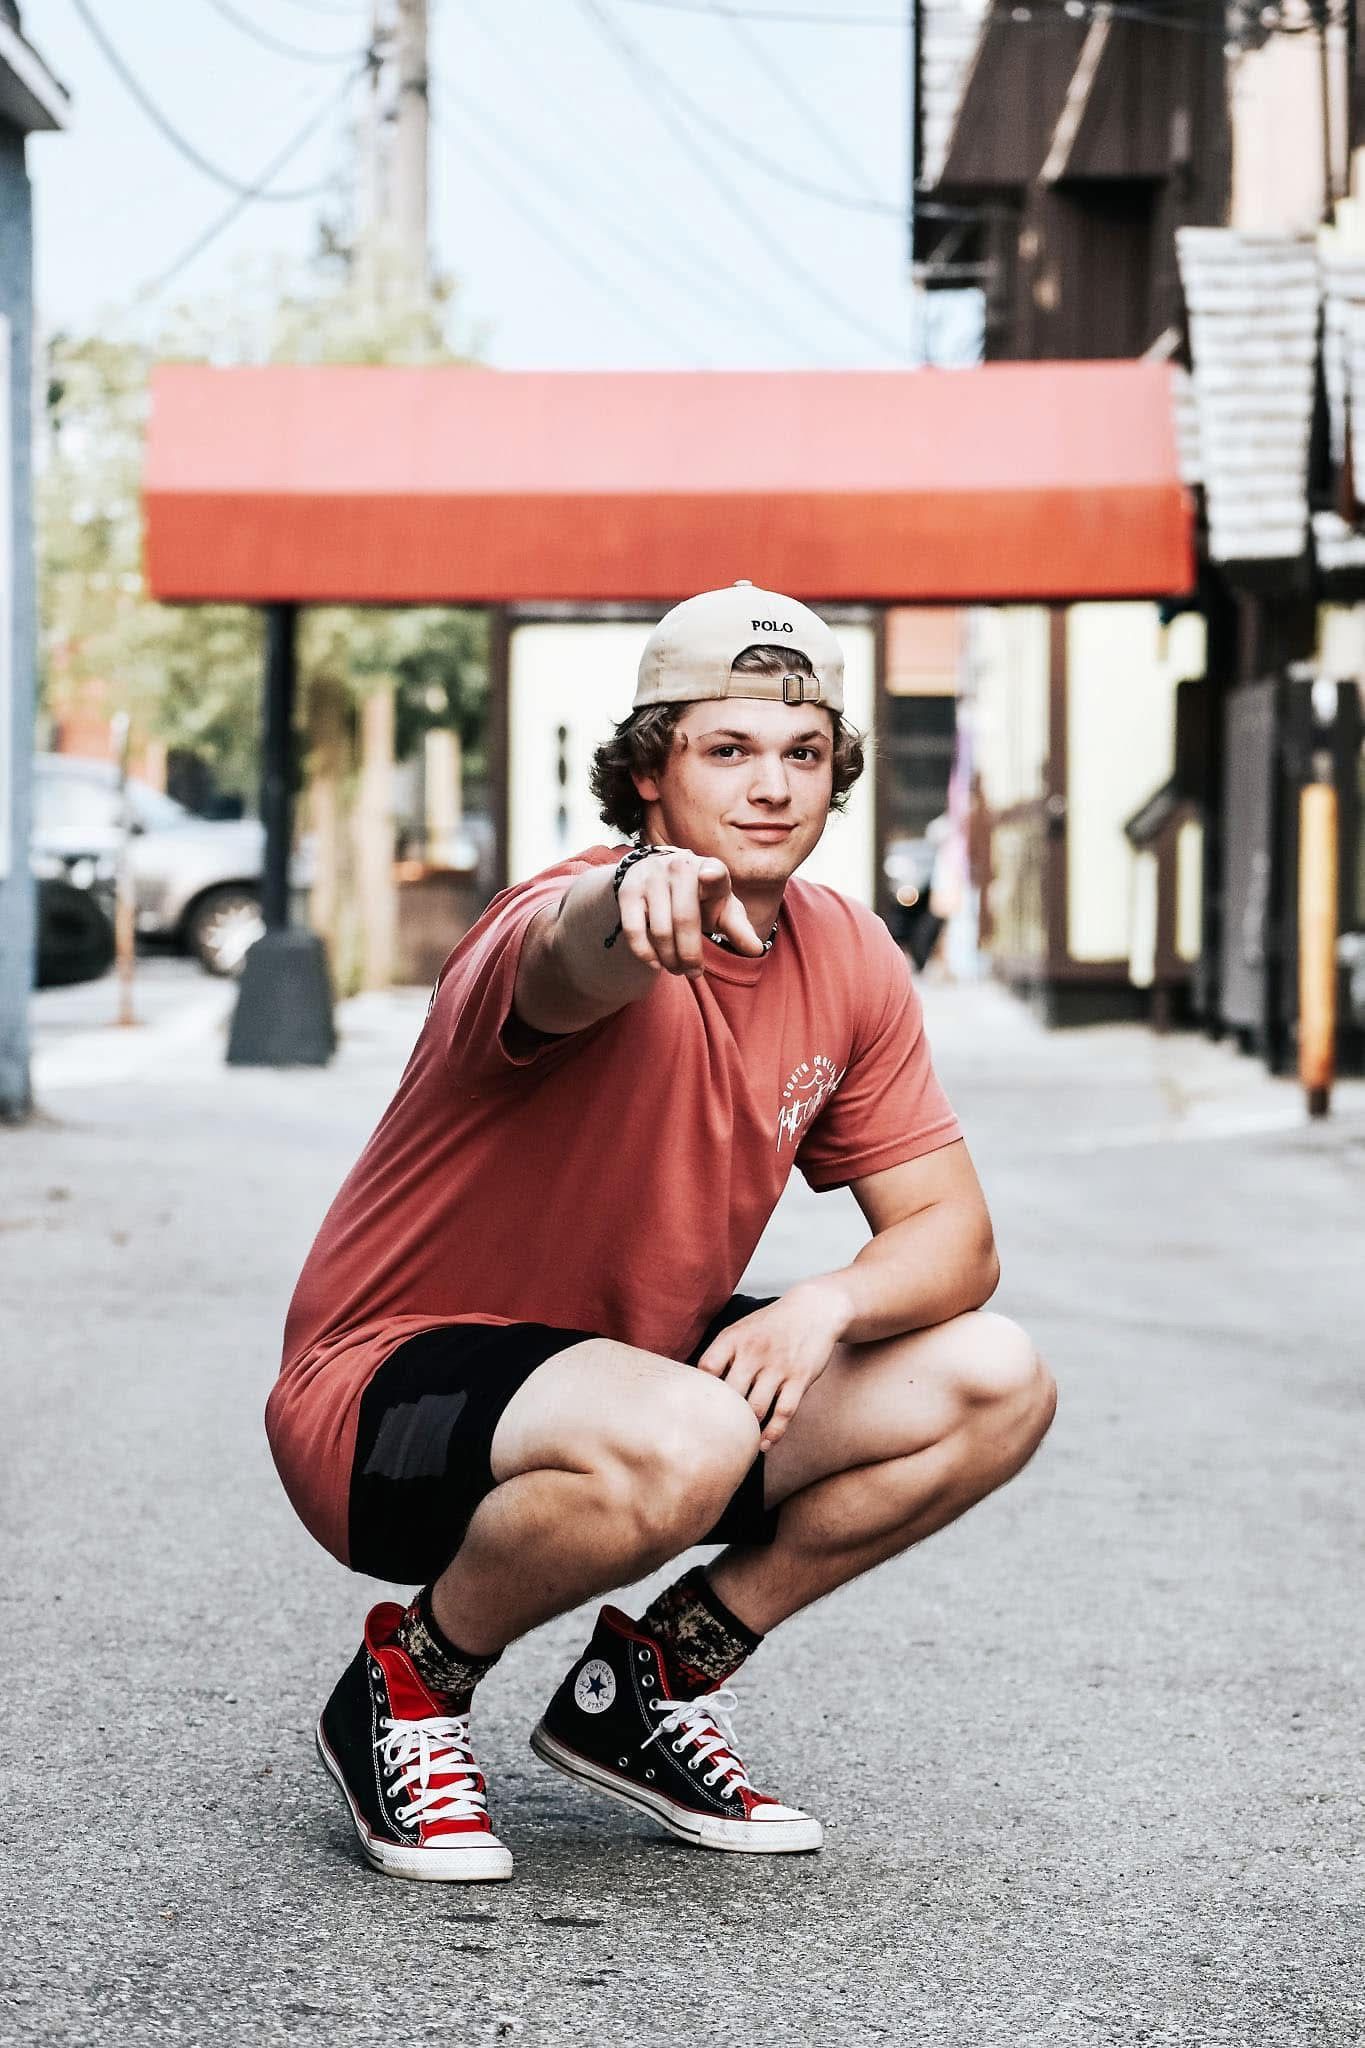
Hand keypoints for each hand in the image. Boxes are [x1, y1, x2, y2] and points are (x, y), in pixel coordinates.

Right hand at [617, 850, 764, 978]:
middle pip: (685, 919)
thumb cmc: (700, 898)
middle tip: (693, 973)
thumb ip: (739, 929)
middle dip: (690, 955)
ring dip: (669, 959)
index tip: (710, 876)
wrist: (660, 876)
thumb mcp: (722, 909)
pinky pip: (634, 929)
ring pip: (660, 930)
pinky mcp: (629, 890)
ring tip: (677, 969)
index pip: (713, 872)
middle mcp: (680, 867)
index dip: (712, 875)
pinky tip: (655, 963)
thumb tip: (757, 950)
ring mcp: (651, 877)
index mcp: (710, 869)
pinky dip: (645, 953)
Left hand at [696, 1282, 849, 1450]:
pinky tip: (764, 1444)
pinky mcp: (800, 1378)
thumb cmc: (770, 1326)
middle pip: (729, 1395)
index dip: (699, 1392)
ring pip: (756, 1408)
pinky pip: (784, 1412)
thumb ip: (721, 1355)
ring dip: (747, 1430)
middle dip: (721, 1418)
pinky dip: (773, 1433)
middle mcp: (753, 1351)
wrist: (814, 1309)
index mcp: (733, 1338)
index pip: (706, 1369)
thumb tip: (695, 1387)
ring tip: (738, 1443)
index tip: (695, 1409)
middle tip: (712, 1439)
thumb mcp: (741, 1330)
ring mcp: (778, 1365)